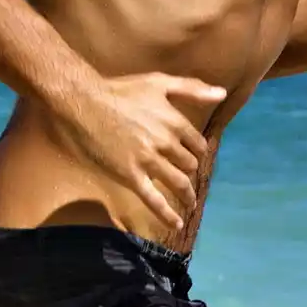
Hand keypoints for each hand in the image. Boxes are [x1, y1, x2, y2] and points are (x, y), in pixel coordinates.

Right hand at [62, 72, 224, 230]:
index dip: (198, 151)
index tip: (196, 157)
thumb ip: (191, 89)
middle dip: (191, 171)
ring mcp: (148, 161)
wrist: (84, 103)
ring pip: (177, 182)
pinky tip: (176, 224)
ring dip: (187, 195)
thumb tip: (222, 94)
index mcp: (174, 121)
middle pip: (189, 164)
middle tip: (188, 178)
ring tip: (191, 203)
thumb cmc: (120, 90)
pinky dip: (166, 215)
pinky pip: (153, 200)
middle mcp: (166, 143)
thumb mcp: (159, 82)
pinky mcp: (130, 175)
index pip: (198, 144)